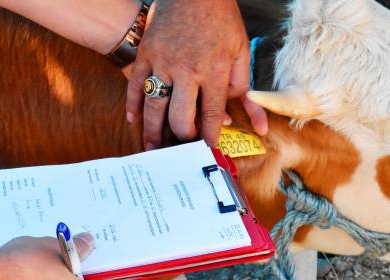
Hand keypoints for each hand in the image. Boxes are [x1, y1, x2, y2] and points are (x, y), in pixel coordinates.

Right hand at [125, 0, 267, 149]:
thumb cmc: (221, 20)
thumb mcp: (241, 52)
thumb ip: (245, 89)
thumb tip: (257, 123)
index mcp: (213, 71)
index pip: (212, 115)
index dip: (210, 136)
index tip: (209, 148)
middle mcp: (186, 71)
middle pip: (180, 118)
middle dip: (183, 138)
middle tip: (183, 146)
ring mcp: (162, 63)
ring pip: (154, 107)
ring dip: (153, 132)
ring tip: (153, 149)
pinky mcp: (146, 54)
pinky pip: (135, 86)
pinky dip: (133, 105)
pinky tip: (134, 120)